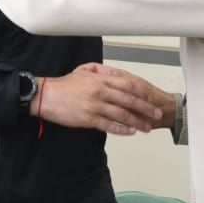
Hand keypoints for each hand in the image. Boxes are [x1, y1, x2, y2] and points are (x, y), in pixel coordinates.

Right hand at [35, 63, 167, 135]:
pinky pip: (109, 125)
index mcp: (101, 79)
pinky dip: (121, 129)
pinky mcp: (88, 119)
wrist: (46, 96)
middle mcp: (100, 92)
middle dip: (145, 109)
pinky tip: (130, 132)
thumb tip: (115, 73)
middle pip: (129, 100)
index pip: (128, 85)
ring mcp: (95, 106)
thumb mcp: (84, 70)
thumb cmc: (64, 85)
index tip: (152, 99)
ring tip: (146, 127)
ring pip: (121, 114)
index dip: (142, 93)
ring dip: (137, 122)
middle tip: (157, 115)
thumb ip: (101, 71)